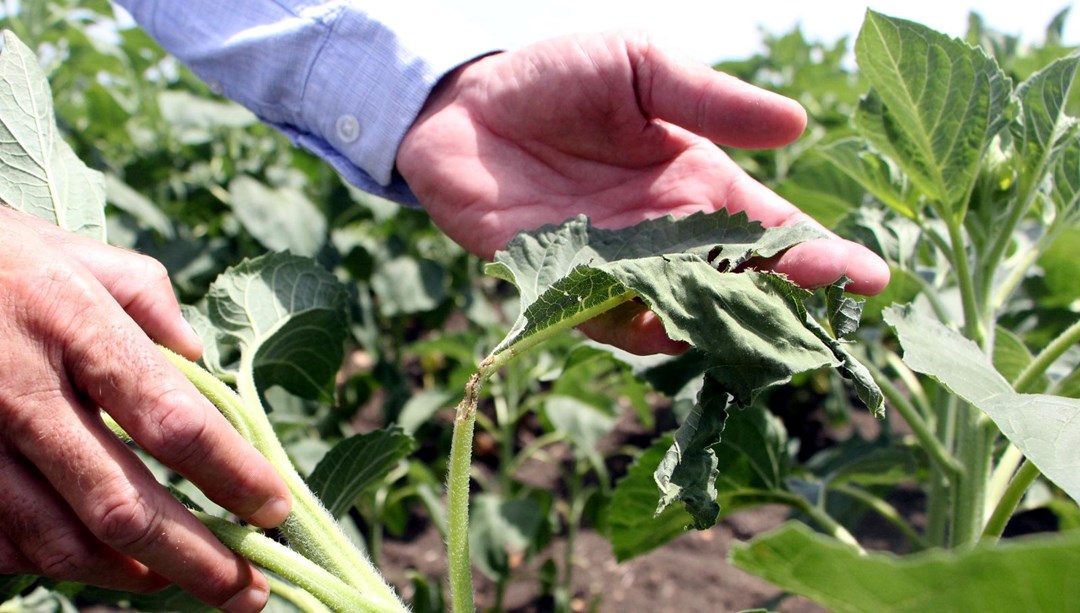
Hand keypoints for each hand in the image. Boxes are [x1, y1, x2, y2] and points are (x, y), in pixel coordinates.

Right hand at [0, 208, 290, 611]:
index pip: (174, 419)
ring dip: (132, 575)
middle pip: (124, 504)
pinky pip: (5, 543)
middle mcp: (23, 390)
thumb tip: (203, 360)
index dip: (232, 475)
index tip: (275, 509)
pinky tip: (104, 564)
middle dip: (196, 559)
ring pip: (61, 541)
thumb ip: (150, 301)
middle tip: (249, 591)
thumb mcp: (79, 253)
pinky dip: (60, 564)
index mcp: (74, 324)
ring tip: (184, 582)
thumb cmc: (1, 257)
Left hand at [397, 32, 889, 353]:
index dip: (821, 254)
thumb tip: (795, 124)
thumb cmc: (557, 77)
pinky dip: (638, 329)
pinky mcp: (564, 285)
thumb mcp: (641, 67)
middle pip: (736, 280)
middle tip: (828, 310)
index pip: (771, 229)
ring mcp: (618, 266)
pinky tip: (670, 329)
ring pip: (681, 311)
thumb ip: (710, 99)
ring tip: (759, 328)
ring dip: (719, 323)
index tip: (872, 280)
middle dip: (782, 298)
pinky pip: (609, 320)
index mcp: (698, 184)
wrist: (466, 105)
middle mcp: (666, 236)